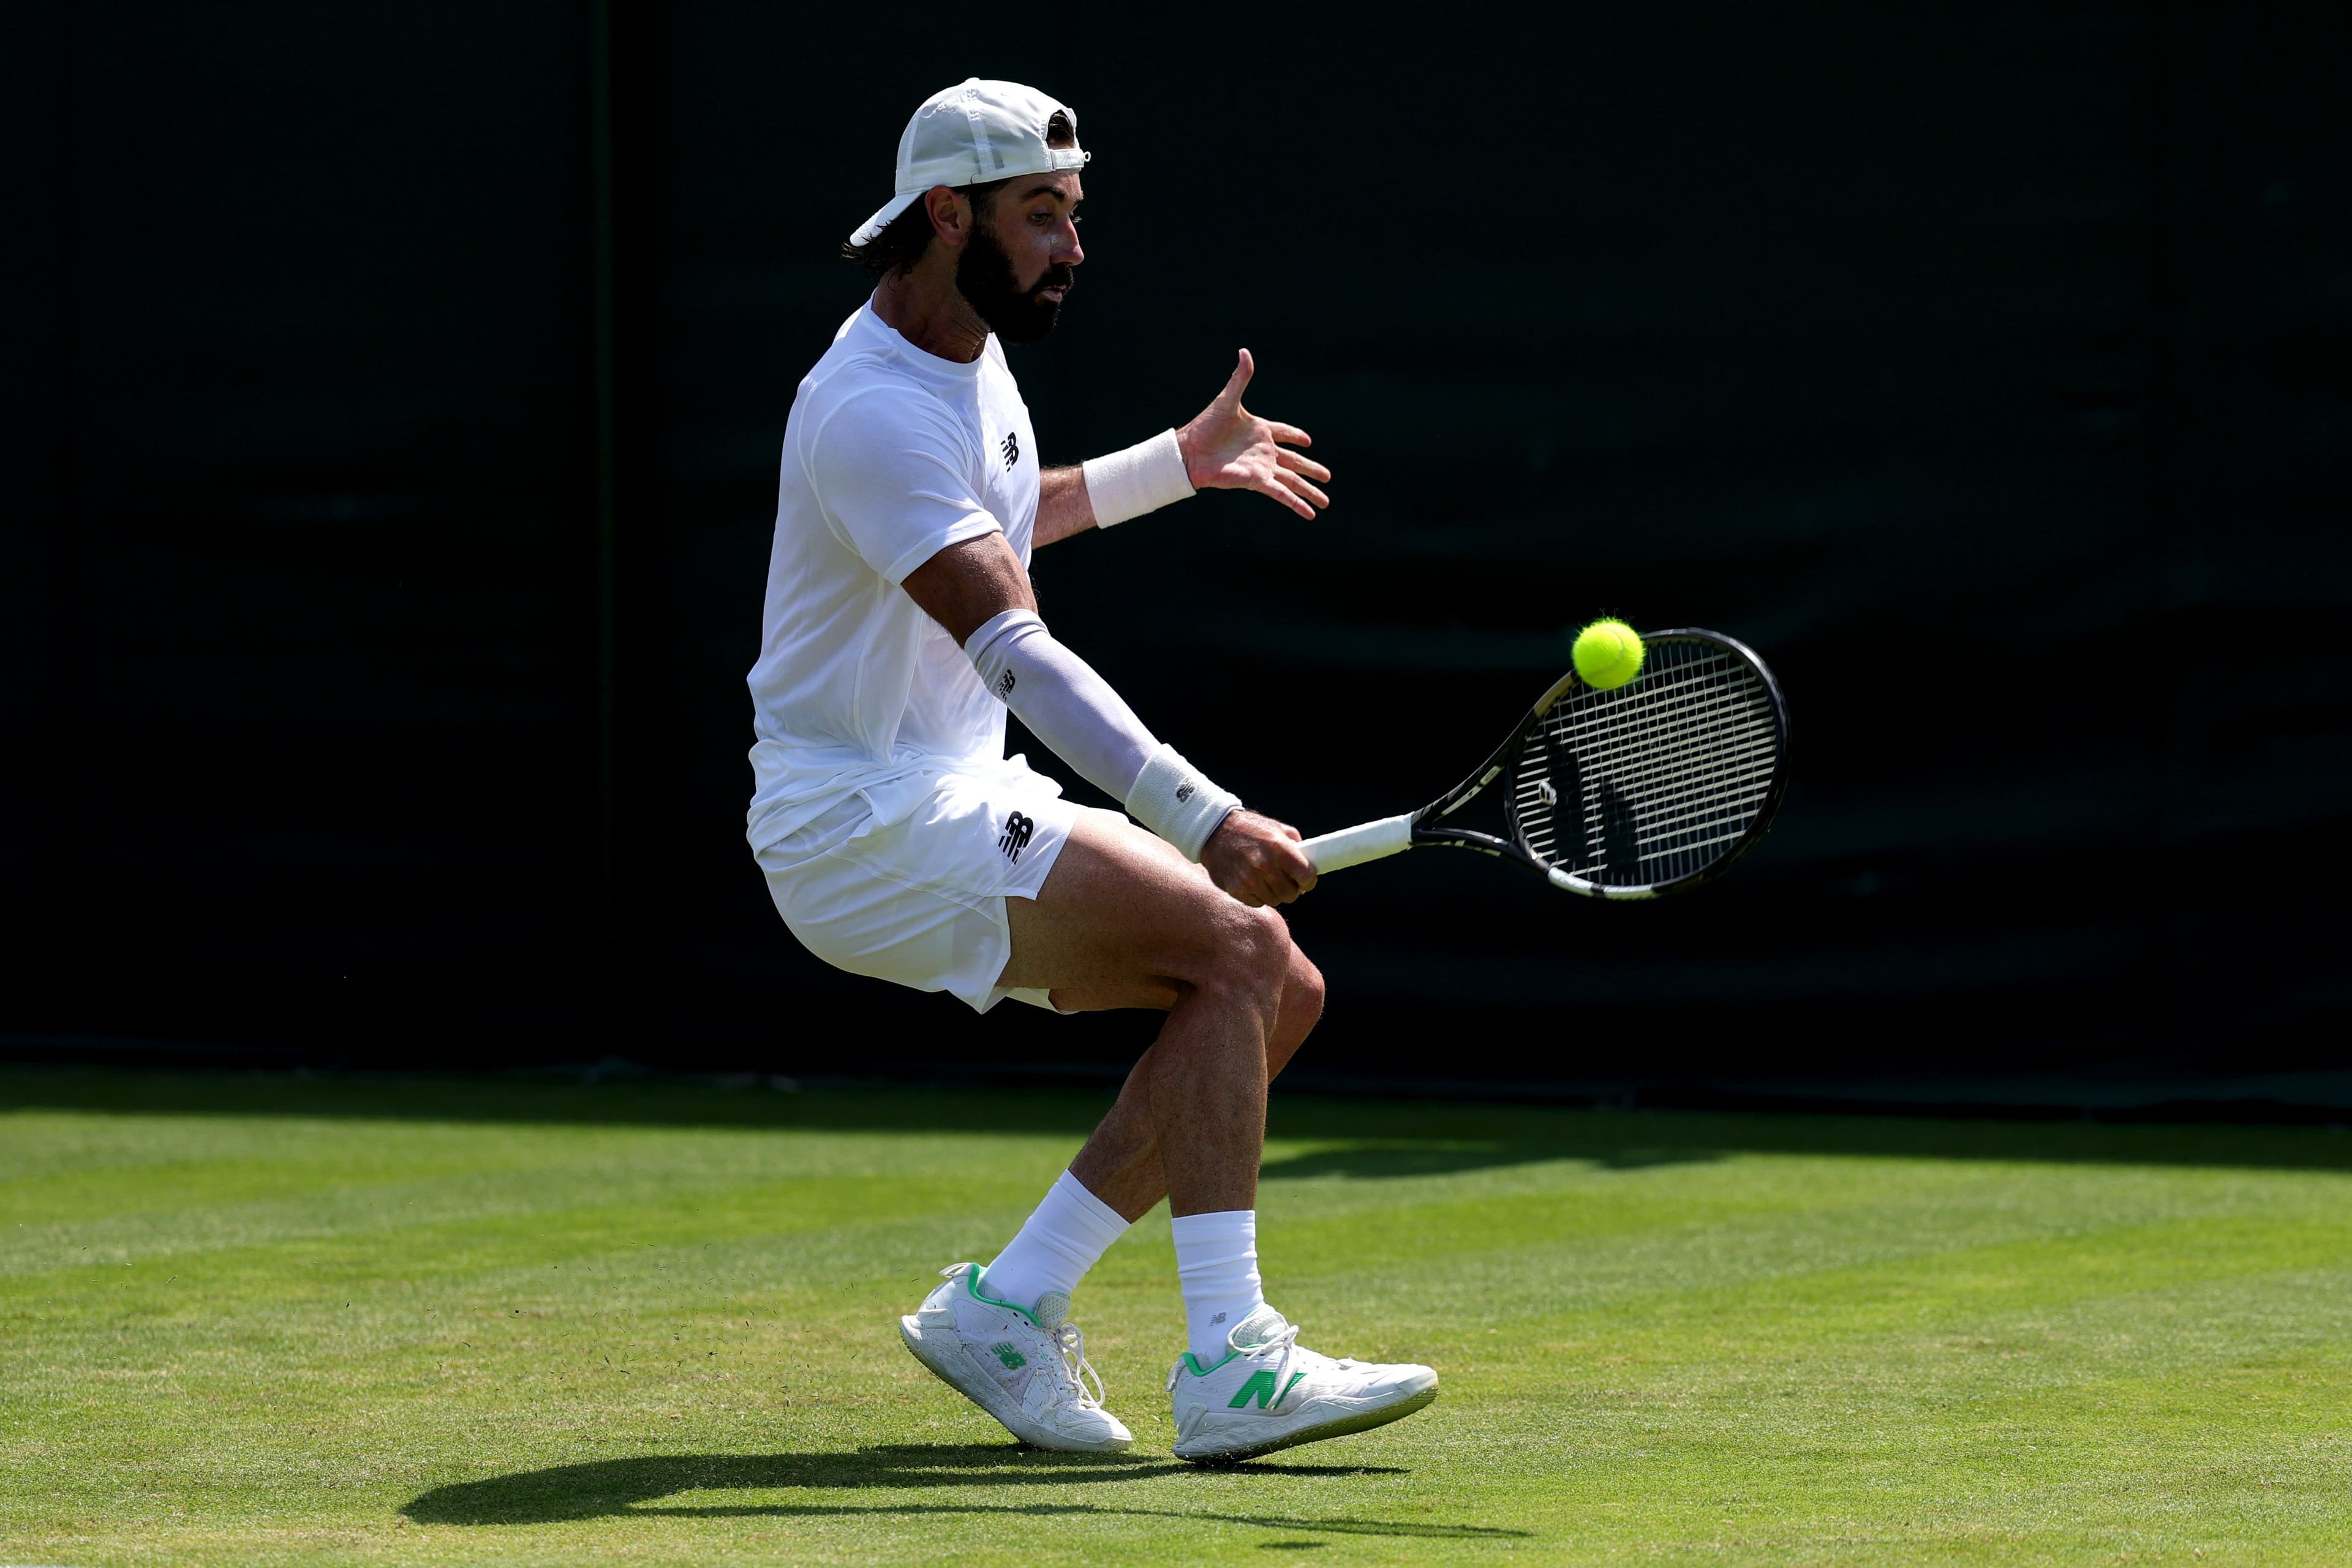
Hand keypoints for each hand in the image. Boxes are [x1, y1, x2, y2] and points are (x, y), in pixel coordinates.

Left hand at [1175, 349, 1331, 520]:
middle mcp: (1263, 451)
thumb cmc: (1205, 425)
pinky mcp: (1257, 481)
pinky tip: (1309, 514)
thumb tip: (1245, 351)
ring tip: (1325, 502)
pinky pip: (1282, 493)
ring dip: (1309, 491)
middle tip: (1328, 476)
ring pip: (1292, 481)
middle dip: (1311, 469)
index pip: (1284, 433)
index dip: (1295, 436)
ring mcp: (1262, 467)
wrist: (1190, 452)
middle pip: (1294, 461)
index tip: (1307, 441)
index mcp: (1259, 430)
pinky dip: (1296, 504)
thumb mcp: (1227, 400)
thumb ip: (1240, 378)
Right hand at [1200, 810, 1317, 906]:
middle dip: (1291, 888)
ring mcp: (1248, 879)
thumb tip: (1309, 868)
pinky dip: (1258, 896)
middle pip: (1291, 894)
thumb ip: (1297, 847)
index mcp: (1279, 847)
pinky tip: (1253, 881)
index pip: (1306, 876)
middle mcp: (1264, 864)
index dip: (1308, 881)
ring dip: (1274, 893)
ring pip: (1275, 900)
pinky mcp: (1235, 889)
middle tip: (1285, 880)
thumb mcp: (1277, 828)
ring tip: (1267, 879)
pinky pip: (1257, 903)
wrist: (1214, 831)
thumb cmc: (1250, 829)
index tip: (1305, 880)